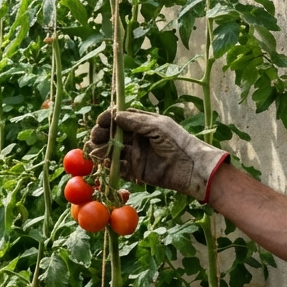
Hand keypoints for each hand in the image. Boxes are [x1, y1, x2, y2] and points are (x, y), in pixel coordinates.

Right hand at [86, 109, 227, 201]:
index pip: (119, 119)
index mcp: (142, 124)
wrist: (191, 167)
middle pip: (112, 135)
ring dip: (102, 151)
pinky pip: (119, 167)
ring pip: (112, 151)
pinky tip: (109, 163)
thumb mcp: (158, 126)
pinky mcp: (135, 170)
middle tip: (95, 138)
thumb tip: (115, 115)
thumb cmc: (178, 142)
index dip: (108, 119)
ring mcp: (135, 154)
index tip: (100, 122)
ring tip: (97, 152)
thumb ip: (136, 121)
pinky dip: (112, 165)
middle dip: (101, 135)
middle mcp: (136, 138)